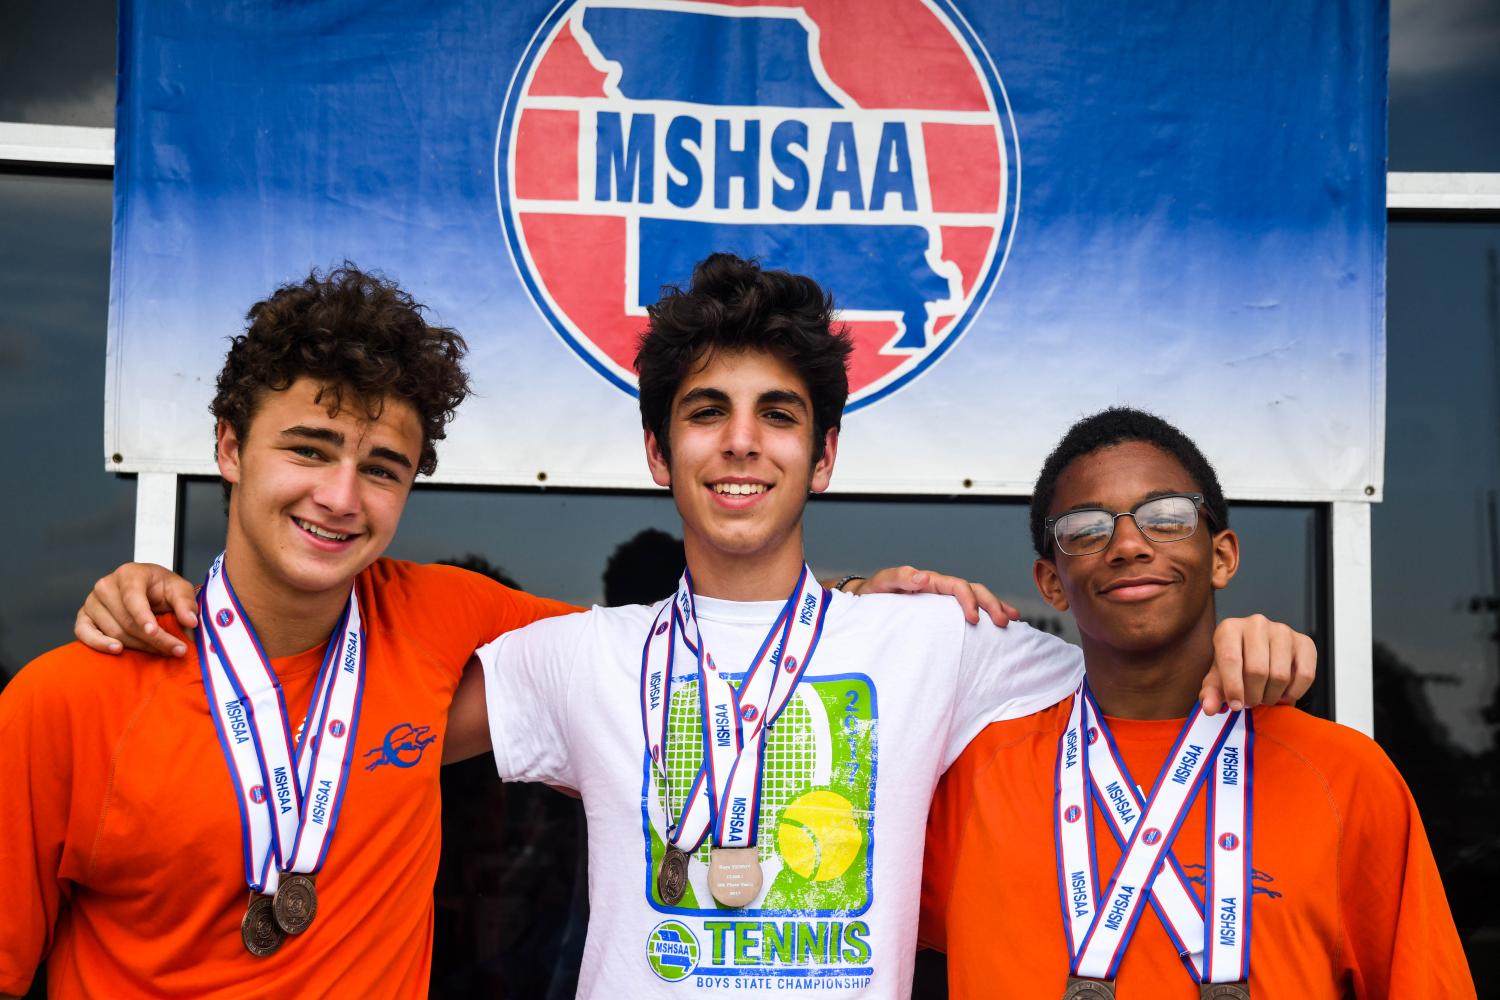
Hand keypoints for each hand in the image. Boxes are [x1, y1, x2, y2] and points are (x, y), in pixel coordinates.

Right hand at [75, 563, 198, 656]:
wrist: (146, 590)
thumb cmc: (161, 588)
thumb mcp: (179, 590)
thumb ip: (186, 603)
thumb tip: (190, 622)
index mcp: (129, 574)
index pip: (133, 597)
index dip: (144, 617)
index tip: (155, 632)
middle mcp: (106, 586)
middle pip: (126, 620)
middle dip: (152, 639)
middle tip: (176, 650)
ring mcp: (92, 601)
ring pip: (113, 631)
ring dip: (138, 646)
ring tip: (160, 651)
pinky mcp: (84, 617)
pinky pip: (84, 633)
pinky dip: (99, 644)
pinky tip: (117, 650)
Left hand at [851, 566, 1020, 626]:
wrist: (866, 599)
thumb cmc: (874, 592)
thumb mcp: (882, 583)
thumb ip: (900, 577)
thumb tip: (923, 577)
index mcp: (929, 581)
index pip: (956, 586)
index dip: (968, 600)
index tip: (973, 619)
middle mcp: (940, 588)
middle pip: (973, 590)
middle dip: (991, 604)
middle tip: (1004, 621)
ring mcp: (943, 600)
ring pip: (976, 598)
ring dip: (995, 607)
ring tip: (1011, 621)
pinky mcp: (942, 612)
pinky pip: (967, 610)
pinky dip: (985, 615)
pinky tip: (997, 627)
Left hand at [1200, 614, 1316, 712]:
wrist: (1258, 653)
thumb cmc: (1236, 664)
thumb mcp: (1218, 678)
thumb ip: (1211, 693)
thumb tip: (1210, 708)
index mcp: (1229, 629)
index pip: (1230, 659)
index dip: (1233, 688)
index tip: (1236, 705)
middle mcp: (1256, 624)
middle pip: (1257, 670)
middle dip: (1253, 695)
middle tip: (1251, 702)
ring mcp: (1283, 631)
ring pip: (1280, 675)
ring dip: (1272, 696)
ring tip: (1264, 697)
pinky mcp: (1305, 642)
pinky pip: (1305, 675)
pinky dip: (1294, 693)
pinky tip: (1283, 694)